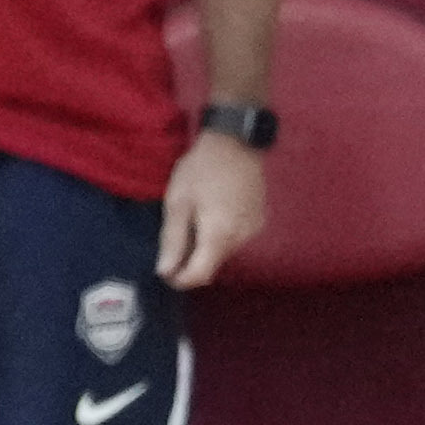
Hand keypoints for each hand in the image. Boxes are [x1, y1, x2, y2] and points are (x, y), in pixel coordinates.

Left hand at [157, 129, 265, 289]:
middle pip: (213, 264)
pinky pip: (236, 238)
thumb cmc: (201, 169)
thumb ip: (172, 240)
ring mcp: (253, 231)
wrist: (237, 143)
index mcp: (219, 237)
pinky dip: (221, 234)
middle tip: (174, 239)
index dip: (181, 280)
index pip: (200, 275)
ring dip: (207, 246)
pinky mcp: (259, 221)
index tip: (166, 273)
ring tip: (194, 221)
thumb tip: (165, 271)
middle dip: (192, 260)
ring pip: (224, 251)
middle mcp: (241, 240)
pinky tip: (213, 212)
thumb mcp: (177, 202)